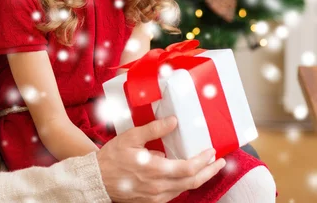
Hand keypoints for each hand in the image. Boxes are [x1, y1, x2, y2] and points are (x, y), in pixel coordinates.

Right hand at [96, 116, 225, 202]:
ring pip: (184, 189)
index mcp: (155, 170)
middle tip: (220, 163)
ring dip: (199, 178)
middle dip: (209, 172)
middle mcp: (158, 187)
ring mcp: (156, 196)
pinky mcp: (152, 201)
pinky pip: (174, 194)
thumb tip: (173, 121)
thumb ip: (153, 129)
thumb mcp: (131, 138)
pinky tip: (186, 176)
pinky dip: (184, 184)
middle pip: (192, 182)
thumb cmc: (112, 158)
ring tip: (207, 168)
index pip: (189, 168)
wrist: (96, 179)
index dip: (204, 161)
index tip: (212, 152)